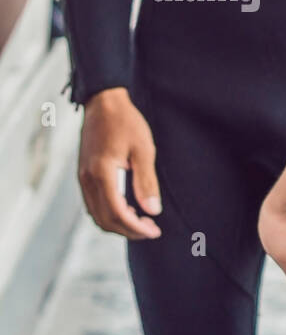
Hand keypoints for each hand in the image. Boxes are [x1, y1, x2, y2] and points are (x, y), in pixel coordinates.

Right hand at [78, 87, 161, 239]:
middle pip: (104, 219)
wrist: (103, 103)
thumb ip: (147, 182)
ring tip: (143, 220)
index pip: (116, 213)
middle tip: (152, 229)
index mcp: (102, 173)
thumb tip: (152, 210)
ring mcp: (83, 177)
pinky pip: (94, 203)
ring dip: (118, 223)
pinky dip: (110, 213)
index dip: (135, 227)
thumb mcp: (143, 150)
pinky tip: (129, 208)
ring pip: (97, 214)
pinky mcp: (84, 174)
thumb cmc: (126, 123)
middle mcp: (87, 179)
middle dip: (128, 230)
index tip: (154, 231)